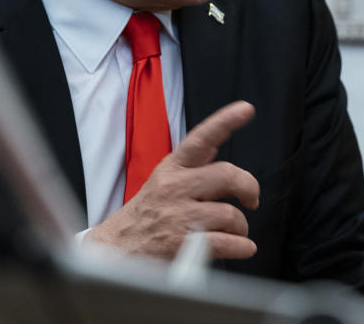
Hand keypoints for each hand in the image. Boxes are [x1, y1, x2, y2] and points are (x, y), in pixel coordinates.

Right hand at [85, 101, 259, 260]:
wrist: (111, 253)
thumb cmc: (144, 217)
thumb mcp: (162, 182)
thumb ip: (191, 166)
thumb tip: (216, 144)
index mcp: (171, 169)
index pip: (201, 138)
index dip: (225, 122)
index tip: (246, 109)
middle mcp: (174, 188)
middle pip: (228, 175)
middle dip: (249, 188)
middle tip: (251, 200)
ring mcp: (177, 217)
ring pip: (230, 213)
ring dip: (242, 226)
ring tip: (236, 231)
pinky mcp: (181, 245)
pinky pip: (226, 242)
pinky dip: (241, 247)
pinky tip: (241, 247)